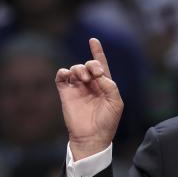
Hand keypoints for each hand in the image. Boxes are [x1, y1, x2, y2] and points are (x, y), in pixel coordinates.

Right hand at [55, 38, 123, 160]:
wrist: (92, 136)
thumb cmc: (108, 121)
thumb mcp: (116, 102)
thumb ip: (110, 85)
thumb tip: (99, 74)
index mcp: (105, 85)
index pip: (101, 65)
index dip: (97, 52)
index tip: (93, 40)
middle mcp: (91, 84)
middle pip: (88, 65)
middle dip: (92, 64)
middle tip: (95, 74)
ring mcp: (78, 88)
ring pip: (75, 68)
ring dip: (79, 69)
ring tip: (84, 79)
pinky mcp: (66, 93)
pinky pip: (61, 76)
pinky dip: (63, 72)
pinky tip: (68, 75)